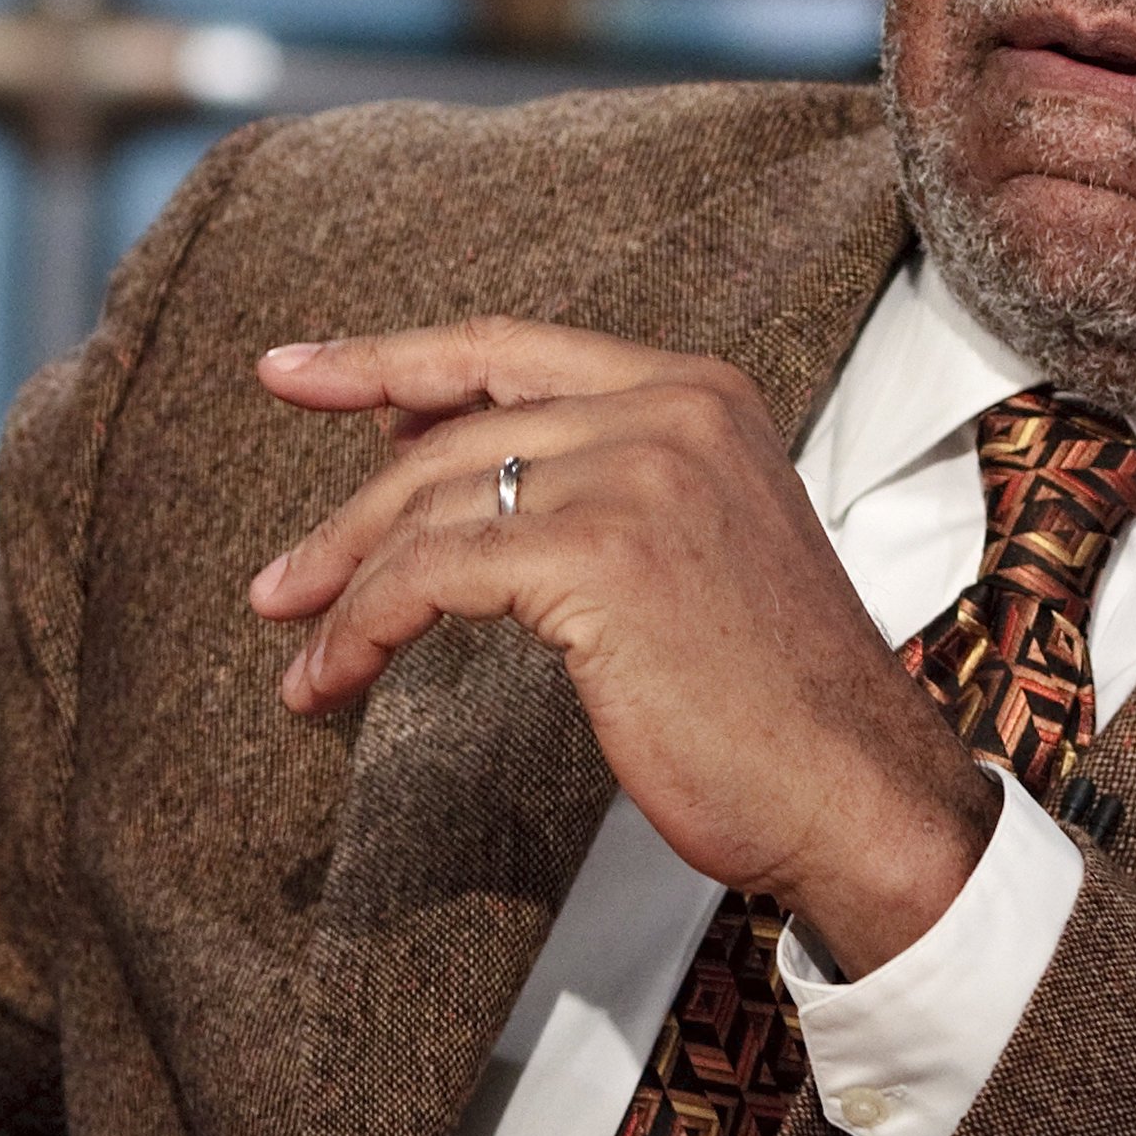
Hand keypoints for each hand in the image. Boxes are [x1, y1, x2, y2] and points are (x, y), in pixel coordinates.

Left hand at [247, 317, 1000, 974]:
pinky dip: (364, 626)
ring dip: (344, 581)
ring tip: (297, 646)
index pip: (510, 345)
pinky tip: (332, 678)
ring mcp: (638, 473)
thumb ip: (607, 485)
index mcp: (700, 390)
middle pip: (457, 430)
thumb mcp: (701, 544)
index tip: (295, 368)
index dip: (390, 355)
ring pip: (433, 502)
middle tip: (277, 581)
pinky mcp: (599, 555)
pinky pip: (433, 574)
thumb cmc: (776, 698)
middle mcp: (672, 408)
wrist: (858, 789)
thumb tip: (452, 476)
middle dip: (349, 510)